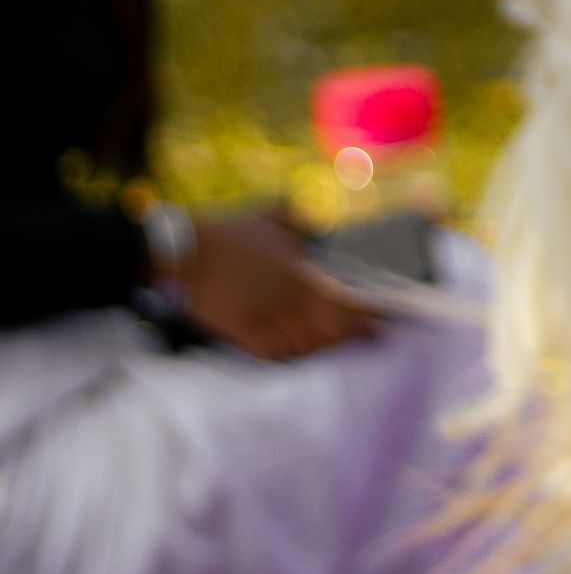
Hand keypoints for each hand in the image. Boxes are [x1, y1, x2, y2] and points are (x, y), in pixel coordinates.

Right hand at [156, 209, 378, 359]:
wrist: (185, 252)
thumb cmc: (230, 234)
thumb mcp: (272, 218)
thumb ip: (301, 220)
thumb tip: (319, 218)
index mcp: (301, 272)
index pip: (346, 303)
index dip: (367, 319)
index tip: (382, 328)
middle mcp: (289, 298)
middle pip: (331, 331)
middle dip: (348, 338)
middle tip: (362, 342)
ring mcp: (265, 316)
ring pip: (305, 345)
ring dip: (318, 348)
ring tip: (329, 346)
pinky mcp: (241, 331)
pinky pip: (273, 353)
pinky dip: (287, 356)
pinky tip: (293, 353)